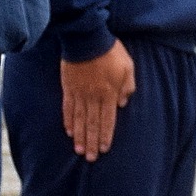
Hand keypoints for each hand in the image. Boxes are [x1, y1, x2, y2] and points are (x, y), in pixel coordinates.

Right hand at [61, 41, 135, 160]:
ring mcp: (79, 93)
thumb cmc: (110, 52)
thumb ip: (127, 87)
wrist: (86, 37)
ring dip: (79, 136)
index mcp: (109, 93)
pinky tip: (69, 131)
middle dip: (91, 142)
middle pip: (92, 124)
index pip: (107, 120)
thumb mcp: (128, 67)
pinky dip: (68, 120)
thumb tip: (123, 104)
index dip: (105, 136)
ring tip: (79, 150)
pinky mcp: (68, 87)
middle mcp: (93, 97)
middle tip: (89, 157)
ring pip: (79, 120)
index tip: (103, 149)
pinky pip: (68, 108)